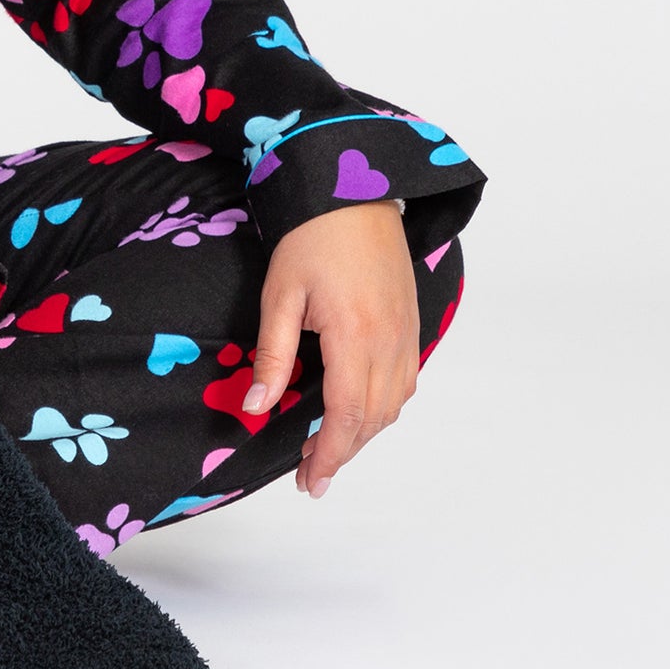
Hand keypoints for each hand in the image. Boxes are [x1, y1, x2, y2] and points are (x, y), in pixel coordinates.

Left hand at [243, 198, 417, 498]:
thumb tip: (257, 407)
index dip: (329, 454)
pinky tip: (358, 409)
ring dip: (364, 431)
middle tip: (311, 475)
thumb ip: (272, 354)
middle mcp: (391, 341)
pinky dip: (382, 405)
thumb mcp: (280, 293)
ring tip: (329, 447)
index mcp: (355, 335)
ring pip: (393, 404)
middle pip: (373, 418)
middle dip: (343, 452)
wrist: (354, 188)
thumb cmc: (310, 235)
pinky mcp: (412, 323)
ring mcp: (408, 333)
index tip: (308, 480)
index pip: (346, 415)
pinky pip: (405, 381)